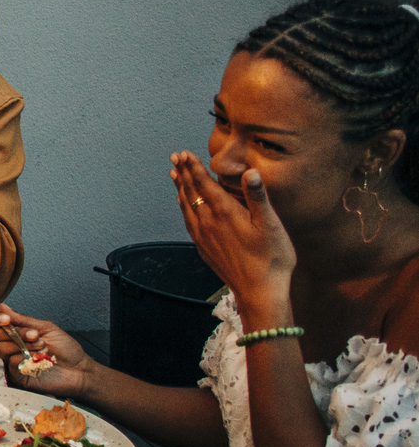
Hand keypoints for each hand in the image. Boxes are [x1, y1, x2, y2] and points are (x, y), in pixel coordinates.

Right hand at [0, 304, 96, 398]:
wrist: (79, 370)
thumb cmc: (66, 349)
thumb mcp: (45, 328)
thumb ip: (22, 319)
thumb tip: (2, 307)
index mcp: (16, 333)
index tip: (6, 319)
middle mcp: (12, 347)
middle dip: (18, 333)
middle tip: (36, 336)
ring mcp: (14, 362)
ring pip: (2, 349)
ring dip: (22, 345)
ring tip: (42, 348)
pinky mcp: (18, 376)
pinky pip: (10, 364)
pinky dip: (22, 358)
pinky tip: (36, 358)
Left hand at [172, 153, 295, 314]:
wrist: (259, 293)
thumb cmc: (271, 259)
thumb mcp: (271, 225)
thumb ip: (258, 197)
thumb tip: (250, 172)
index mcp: (225, 213)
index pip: (204, 184)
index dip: (193, 167)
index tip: (184, 153)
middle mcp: (209, 223)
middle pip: (191, 192)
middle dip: (184, 173)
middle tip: (175, 157)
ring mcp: (204, 237)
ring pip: (187, 207)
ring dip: (181, 189)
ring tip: (175, 175)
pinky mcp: (204, 249)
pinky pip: (188, 222)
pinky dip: (184, 208)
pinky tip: (184, 206)